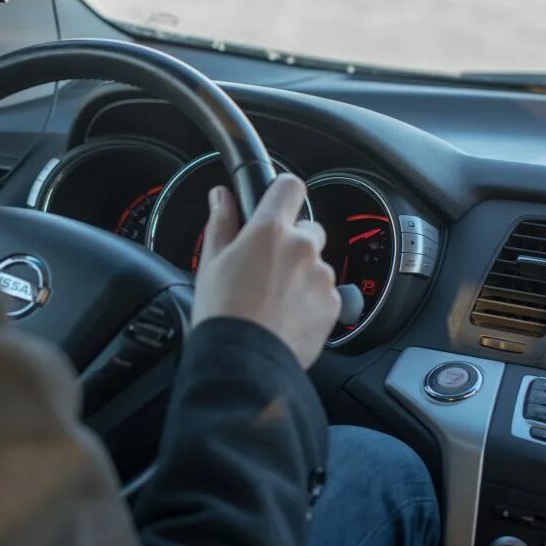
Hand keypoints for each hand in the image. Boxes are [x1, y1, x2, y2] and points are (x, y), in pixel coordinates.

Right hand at [193, 174, 339, 368]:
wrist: (244, 360)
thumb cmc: (223, 313)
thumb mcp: (211, 262)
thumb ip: (222, 222)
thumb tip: (221, 196)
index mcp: (270, 230)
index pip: (290, 186)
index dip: (282, 194)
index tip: (275, 206)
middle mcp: (302, 247)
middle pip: (307, 228)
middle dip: (291, 242)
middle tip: (266, 267)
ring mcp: (321, 276)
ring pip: (315, 263)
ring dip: (300, 273)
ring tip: (273, 298)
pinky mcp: (333, 303)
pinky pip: (324, 291)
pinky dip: (310, 299)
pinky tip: (286, 314)